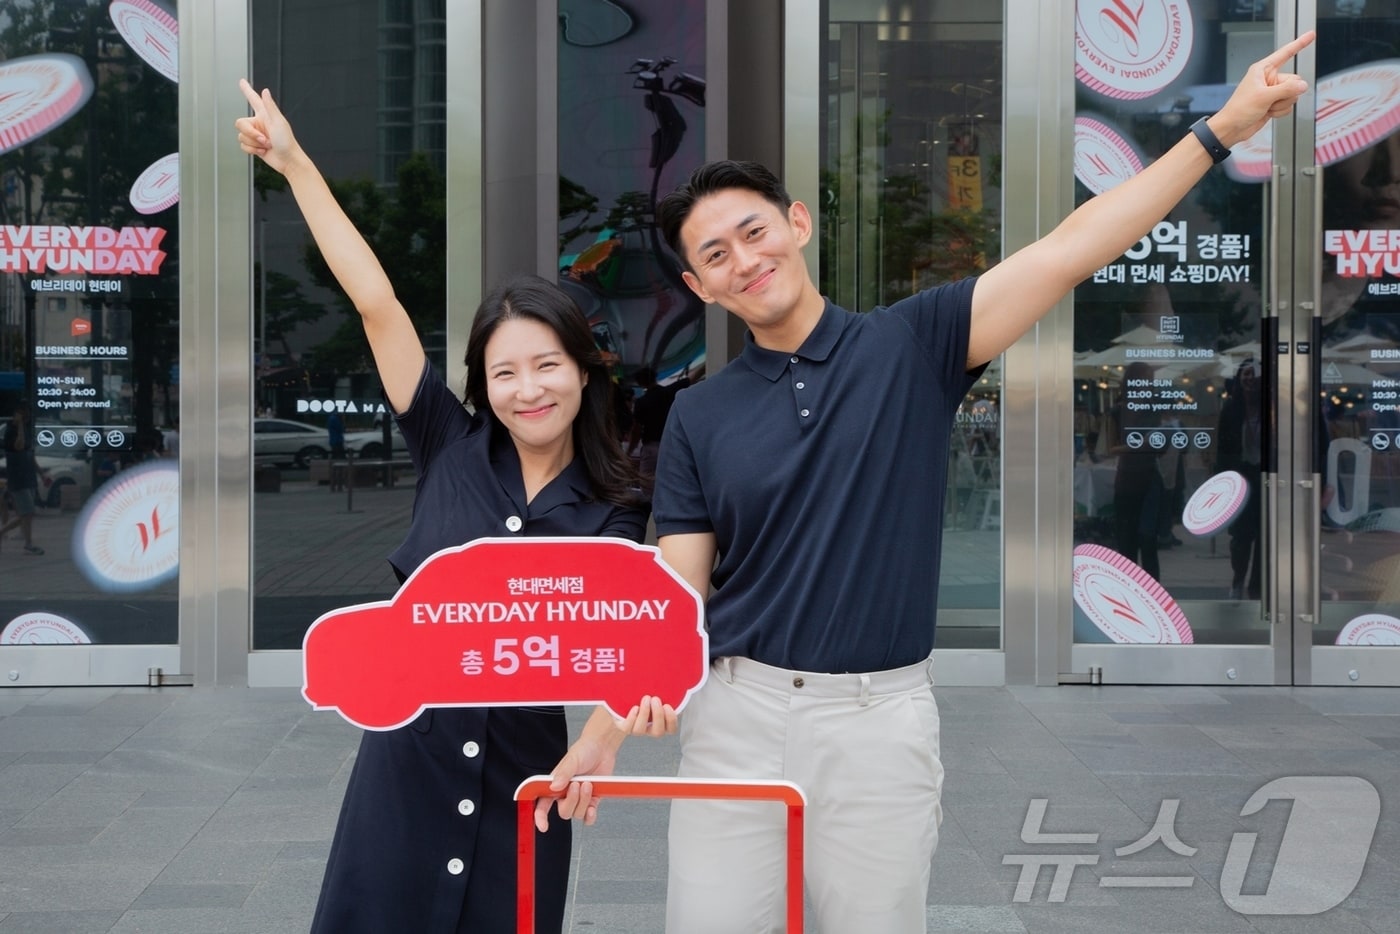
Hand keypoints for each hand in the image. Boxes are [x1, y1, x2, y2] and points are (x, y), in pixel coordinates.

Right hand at [235, 79, 301, 174]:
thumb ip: (270, 107)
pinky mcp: (254, 145)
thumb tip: (265, 91)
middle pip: (240, 123)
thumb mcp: (279, 122)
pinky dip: (252, 150)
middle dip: (251, 134)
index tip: (242, 82)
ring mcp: (256, 135)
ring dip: (254, 143)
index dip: (247, 90)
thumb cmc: (287, 142)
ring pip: (241, 136)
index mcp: (265, 115)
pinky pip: (243, 146)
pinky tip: (263, 151)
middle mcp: (258, 123)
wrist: (288, 161)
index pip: (254, 99)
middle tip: (265, 139)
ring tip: (267, 146)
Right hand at [532, 696, 677, 832]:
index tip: (543, 826)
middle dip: (572, 801)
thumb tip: (554, 787)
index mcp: (554, 785)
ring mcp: (579, 798)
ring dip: (584, 801)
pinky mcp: (592, 800)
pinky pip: (588, 818)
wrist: (602, 748)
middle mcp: (565, 794)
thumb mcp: (572, 759)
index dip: (540, 817)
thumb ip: (563, 773)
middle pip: (564, 812)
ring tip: (589, 784)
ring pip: (577, 814)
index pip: (542, 804)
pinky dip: (590, 815)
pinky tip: (593, 807)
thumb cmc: (584, 751)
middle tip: (578, 785)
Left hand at [1212, 31, 1314, 146]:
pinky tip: (1268, 113)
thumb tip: (1303, 85)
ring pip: (1293, 94)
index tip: (1311, 35)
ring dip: (1282, 104)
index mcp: (1263, 70)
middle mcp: (1269, 79)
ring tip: (1266, 107)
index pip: (1285, 53)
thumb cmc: (1238, 109)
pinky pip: (1288, 106)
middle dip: (1286, 93)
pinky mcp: (1274, 103)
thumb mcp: (1263, 96)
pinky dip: (1280, 111)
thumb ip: (1286, 89)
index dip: (1299, 44)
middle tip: (1271, 100)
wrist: (1232, 129)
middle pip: (1294, 81)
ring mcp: (1272, 92)